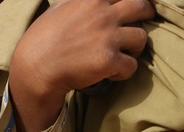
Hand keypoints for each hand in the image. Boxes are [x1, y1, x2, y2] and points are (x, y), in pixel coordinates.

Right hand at [9, 0, 154, 131]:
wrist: (36, 67)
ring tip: (124, 53)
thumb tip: (93, 2)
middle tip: (143, 21)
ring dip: (135, 47)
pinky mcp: (110, 60)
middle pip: (141, 6)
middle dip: (146, 13)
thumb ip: (81, 1)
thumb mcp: (61, 7)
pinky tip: (112, 73)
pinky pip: (132, 65)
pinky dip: (125, 71)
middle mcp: (103, 13)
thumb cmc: (43, 38)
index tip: (134, 3)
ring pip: (141, 38)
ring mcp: (108, 36)